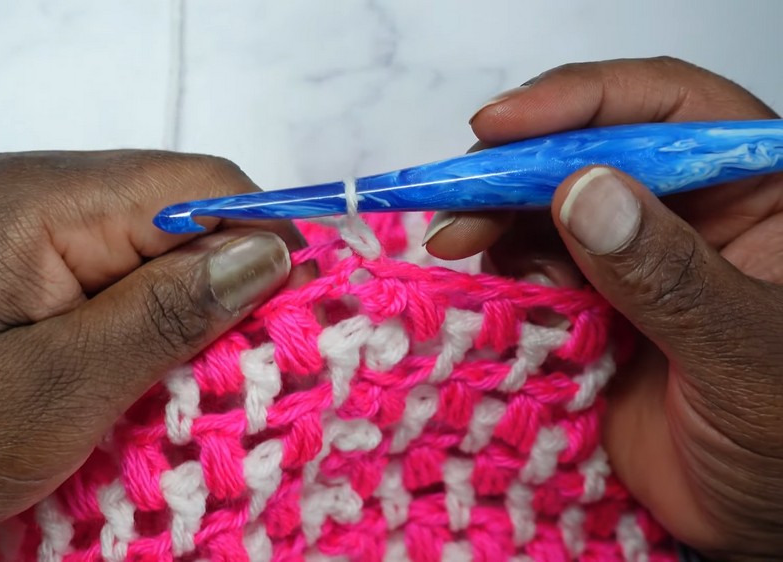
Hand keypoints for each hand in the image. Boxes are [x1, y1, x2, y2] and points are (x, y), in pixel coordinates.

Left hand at [0, 150, 304, 560]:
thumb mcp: (58, 386)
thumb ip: (168, 312)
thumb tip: (271, 251)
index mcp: (44, 198)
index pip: (198, 184)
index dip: (262, 243)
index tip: (296, 324)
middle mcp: (37, 193)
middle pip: (178, 213)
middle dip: (225, 287)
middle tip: (244, 372)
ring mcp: (24, 232)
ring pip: (151, 252)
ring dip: (184, 315)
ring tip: (192, 387)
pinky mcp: (19, 271)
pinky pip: (111, 280)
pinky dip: (142, 328)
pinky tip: (142, 381)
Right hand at [425, 57, 782, 558]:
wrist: (761, 525)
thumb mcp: (748, 356)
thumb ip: (671, 276)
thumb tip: (583, 191)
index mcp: (758, 191)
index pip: (669, 109)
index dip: (581, 101)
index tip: (501, 126)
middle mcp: (690, 210)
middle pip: (590, 150)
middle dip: (516, 170)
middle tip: (455, 202)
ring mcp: (633, 259)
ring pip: (547, 209)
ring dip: (494, 223)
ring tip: (456, 249)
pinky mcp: (590, 307)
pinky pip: (530, 271)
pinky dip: (497, 277)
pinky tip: (482, 291)